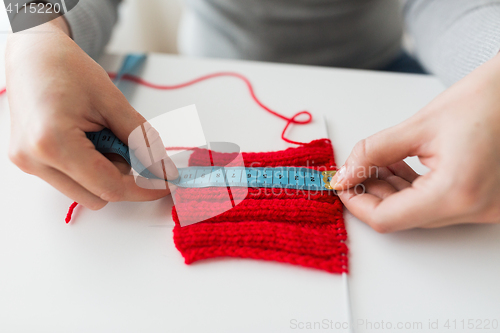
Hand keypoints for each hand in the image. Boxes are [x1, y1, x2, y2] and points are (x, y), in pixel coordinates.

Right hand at [6, 13, 176, 209]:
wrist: (33, 54)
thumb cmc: (68, 69)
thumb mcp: (114, 102)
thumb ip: (141, 140)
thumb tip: (163, 169)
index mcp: (53, 143)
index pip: (109, 186)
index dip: (144, 188)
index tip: (165, 183)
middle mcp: (34, 160)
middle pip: (97, 197)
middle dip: (122, 177)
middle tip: (127, 144)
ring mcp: (28, 164)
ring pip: (85, 193)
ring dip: (105, 174)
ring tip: (102, 136)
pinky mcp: (29, 162)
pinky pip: (71, 181)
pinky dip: (90, 168)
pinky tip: (89, 140)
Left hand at [330, 53, 499, 231]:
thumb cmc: (487, 99)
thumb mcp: (418, 125)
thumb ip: (373, 153)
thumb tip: (344, 174)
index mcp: (457, 192)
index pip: (388, 218)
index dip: (357, 202)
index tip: (341, 185)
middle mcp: (475, 210)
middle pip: (403, 217)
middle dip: (372, 193)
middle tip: (355, 170)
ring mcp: (484, 210)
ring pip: (419, 212)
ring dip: (391, 191)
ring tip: (377, 163)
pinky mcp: (487, 202)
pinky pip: (438, 205)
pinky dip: (413, 189)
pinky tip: (399, 167)